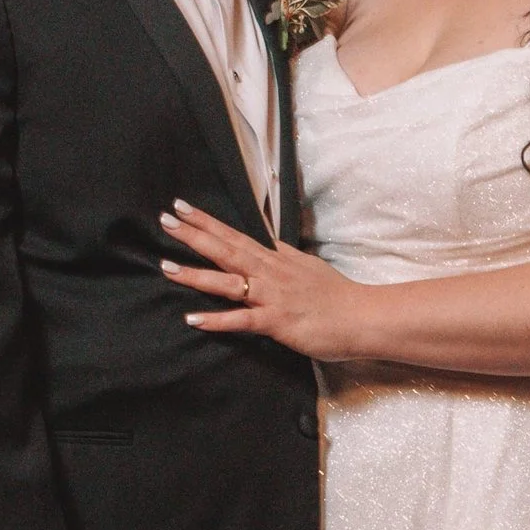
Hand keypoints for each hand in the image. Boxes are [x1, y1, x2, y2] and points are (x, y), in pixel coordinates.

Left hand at [160, 199, 369, 359]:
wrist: (363, 317)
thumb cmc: (338, 296)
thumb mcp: (309, 266)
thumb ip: (286, 256)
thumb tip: (271, 243)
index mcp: (276, 260)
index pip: (235, 235)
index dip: (207, 222)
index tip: (182, 207)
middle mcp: (270, 273)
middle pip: (226, 249)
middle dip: (194, 235)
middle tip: (166, 219)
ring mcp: (272, 296)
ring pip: (228, 282)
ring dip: (196, 275)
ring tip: (166, 267)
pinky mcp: (276, 322)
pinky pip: (241, 320)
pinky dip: (217, 319)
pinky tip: (193, 318)